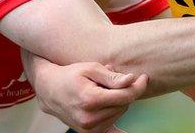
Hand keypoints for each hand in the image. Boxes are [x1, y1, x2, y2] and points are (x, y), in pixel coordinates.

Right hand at [32, 60, 147, 132]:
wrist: (50, 90)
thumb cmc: (70, 76)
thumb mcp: (91, 68)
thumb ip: (112, 77)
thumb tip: (132, 80)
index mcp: (90, 100)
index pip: (126, 96)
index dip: (139, 86)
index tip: (144, 77)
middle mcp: (90, 118)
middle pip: (124, 104)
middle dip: (122, 91)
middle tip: (108, 82)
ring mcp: (89, 129)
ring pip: (120, 112)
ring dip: (116, 102)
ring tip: (101, 91)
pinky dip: (119, 130)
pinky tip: (127, 132)